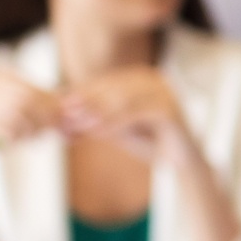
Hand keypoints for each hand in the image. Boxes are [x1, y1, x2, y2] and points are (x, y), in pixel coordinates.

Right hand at [0, 69, 62, 167]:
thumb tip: (76, 110)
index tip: (62, 124)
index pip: (34, 90)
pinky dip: (14, 138)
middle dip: (43, 119)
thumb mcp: (24, 117)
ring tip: (32, 139)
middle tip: (50, 134)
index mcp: (1, 78)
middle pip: (27, 101)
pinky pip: (1, 129)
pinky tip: (15, 143)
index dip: (51, 107)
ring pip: (16, 114)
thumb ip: (46, 110)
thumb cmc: (0, 130)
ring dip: (29, 130)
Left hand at [58, 67, 194, 166]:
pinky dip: (114, 122)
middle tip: (64, 114)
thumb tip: (62, 114)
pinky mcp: (170, 108)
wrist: (181, 163)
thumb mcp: (116, 127)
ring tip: (76, 124)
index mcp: (142, 77)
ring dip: (96, 112)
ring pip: (123, 99)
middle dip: (87, 102)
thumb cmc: (148, 142)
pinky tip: (96, 132)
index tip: (60, 106)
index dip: (82, 93)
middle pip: (113, 88)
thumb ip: (94, 118)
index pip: (106, 83)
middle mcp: (155, 78)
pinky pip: (135, 113)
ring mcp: (164, 91)